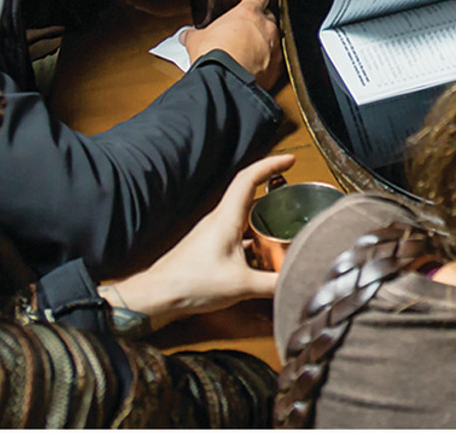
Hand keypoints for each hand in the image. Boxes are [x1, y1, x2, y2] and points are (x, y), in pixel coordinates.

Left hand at [108, 152, 293, 324]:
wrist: (158, 296)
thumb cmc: (189, 283)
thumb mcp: (241, 285)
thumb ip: (273, 284)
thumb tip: (298, 279)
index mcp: (226, 219)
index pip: (249, 179)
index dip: (271, 165)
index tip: (290, 160)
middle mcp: (219, 221)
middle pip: (249, 194)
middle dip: (274, 190)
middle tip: (294, 193)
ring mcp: (213, 233)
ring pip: (244, 215)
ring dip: (264, 216)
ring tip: (285, 224)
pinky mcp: (210, 247)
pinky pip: (238, 233)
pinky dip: (254, 237)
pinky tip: (263, 256)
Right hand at [186, 0, 281, 88]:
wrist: (225, 81)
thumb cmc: (214, 55)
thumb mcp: (197, 40)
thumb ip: (193, 34)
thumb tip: (186, 36)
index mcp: (248, 13)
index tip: (248, 3)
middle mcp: (267, 27)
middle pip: (268, 17)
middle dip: (258, 24)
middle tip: (242, 33)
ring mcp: (274, 47)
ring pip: (273, 40)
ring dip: (263, 45)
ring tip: (246, 54)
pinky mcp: (277, 68)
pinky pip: (274, 62)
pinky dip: (266, 65)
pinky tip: (252, 69)